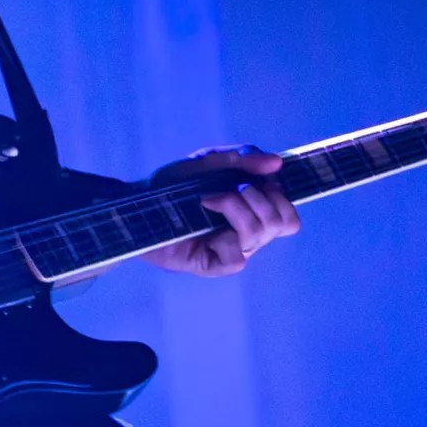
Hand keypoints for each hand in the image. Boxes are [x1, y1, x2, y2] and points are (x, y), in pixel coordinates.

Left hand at [140, 148, 296, 277]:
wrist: (137, 201)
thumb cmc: (172, 185)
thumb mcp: (208, 162)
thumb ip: (242, 160)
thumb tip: (277, 162)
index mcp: (253, 214)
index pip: (289, 215)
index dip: (278, 193)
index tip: (251, 177)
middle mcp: (248, 236)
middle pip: (285, 222)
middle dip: (259, 197)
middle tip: (231, 189)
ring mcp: (232, 251)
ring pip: (261, 233)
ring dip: (237, 206)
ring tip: (210, 198)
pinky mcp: (213, 266)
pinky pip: (237, 257)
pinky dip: (223, 231)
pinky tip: (202, 217)